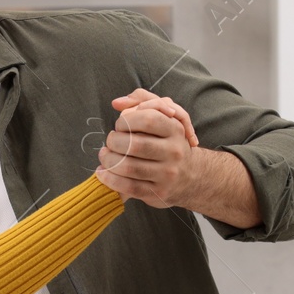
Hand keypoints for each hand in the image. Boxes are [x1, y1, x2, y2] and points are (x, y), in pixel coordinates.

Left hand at [93, 88, 201, 205]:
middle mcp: (174, 152)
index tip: (120, 126)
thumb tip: (117, 103)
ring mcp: (167, 174)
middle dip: (113, 142)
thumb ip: (141, 100)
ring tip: (104, 157)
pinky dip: (110, 179)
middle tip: (110, 142)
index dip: (126, 121)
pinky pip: (128, 187)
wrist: (190, 175)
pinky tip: (103, 173)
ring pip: (128, 167)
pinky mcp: (158, 192)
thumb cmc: (168, 142)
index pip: (148, 119)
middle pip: (134, 144)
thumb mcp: (163, 116)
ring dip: (108, 161)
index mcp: (175, 130)